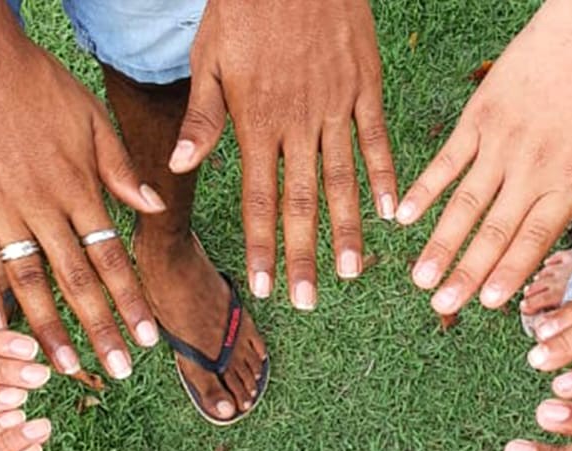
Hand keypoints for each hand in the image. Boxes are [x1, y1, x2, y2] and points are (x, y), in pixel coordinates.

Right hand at [0, 1, 163, 377]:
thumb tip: (154, 208)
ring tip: (64, 368)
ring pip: (28, 280)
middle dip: (100, 329)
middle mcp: (42, 205)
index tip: (147, 340)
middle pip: (76, 279)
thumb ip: (121, 169)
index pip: (112, 256)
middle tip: (118, 371)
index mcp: (78, 187)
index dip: (131, 300)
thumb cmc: (35, 83)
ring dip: (48, 328)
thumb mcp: (92, 117)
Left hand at [173, 0, 394, 309]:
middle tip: (306, 300)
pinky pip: (377, 140)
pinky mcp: (365, 85)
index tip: (265, 285)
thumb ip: (201, 118)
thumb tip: (179, 167)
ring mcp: (336, 106)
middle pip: (302, 202)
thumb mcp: (209, 59)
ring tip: (351, 272)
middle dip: (302, 256)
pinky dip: (385, 177)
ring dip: (347, 230)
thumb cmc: (243, 7)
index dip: (262, 245)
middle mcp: (298, 123)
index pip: (258, 198)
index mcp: (256, 121)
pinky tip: (392, 213)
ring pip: (343, 180)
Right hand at [400, 0, 571, 314]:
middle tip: (443, 306)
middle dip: (467, 273)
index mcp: (569, 182)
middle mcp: (531, 169)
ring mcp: (500, 144)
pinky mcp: (479, 119)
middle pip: (494, 231)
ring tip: (420, 278)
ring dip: (441, 244)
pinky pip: (447, 160)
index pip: (534, 239)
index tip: (488, 303)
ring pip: (465, 204)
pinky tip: (403, 217)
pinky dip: (425, 189)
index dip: (509, 273)